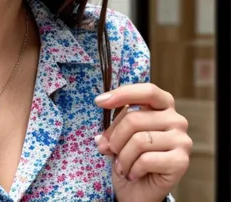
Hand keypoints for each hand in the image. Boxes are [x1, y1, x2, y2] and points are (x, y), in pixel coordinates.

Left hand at [94, 83, 191, 201]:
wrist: (140, 189)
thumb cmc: (130, 155)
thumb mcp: (119, 134)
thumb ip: (114, 128)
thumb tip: (101, 139)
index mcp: (164, 104)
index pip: (147, 91)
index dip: (122, 94)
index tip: (99, 101)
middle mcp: (177, 119)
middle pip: (135, 119)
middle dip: (115, 137)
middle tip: (109, 149)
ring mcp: (182, 140)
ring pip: (139, 141)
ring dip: (123, 156)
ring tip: (121, 165)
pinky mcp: (181, 161)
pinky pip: (146, 160)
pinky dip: (133, 168)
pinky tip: (133, 173)